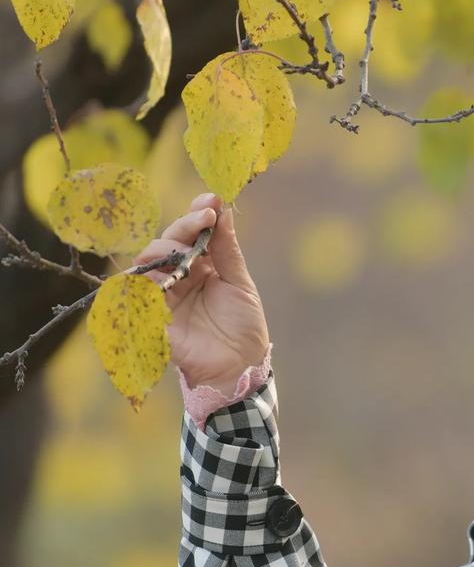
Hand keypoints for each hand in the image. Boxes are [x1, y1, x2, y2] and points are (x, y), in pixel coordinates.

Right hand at [128, 192, 270, 391]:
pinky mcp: (151, 318)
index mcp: (199, 266)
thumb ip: (226, 248)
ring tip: (187, 252)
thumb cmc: (244, 326)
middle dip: (182, 228)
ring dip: (164, 251)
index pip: (188, 233)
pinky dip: (145, 282)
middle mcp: (177, 277)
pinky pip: (136, 296)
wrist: (241, 365)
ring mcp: (163, 297)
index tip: (210, 202)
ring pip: (146, 263)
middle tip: (203, 221)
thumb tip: (222, 207)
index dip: (195, 214)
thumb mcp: (240, 283)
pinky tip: (164, 275)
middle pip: (165, 243)